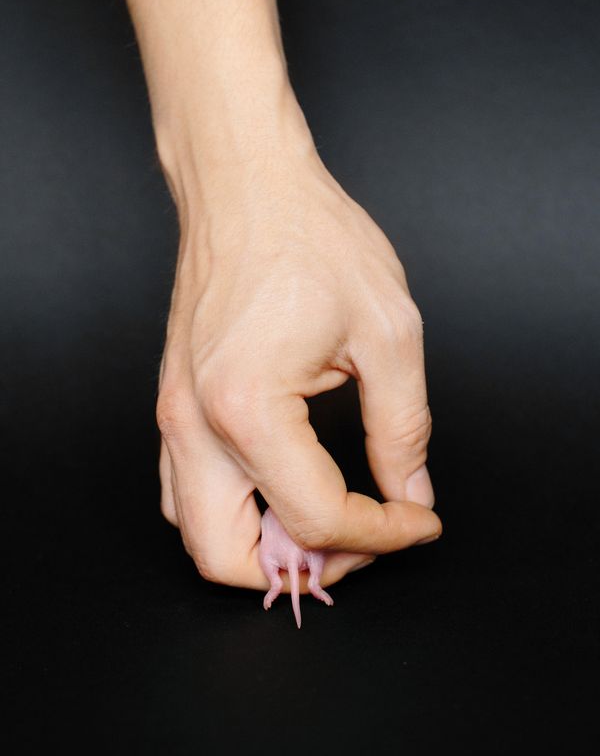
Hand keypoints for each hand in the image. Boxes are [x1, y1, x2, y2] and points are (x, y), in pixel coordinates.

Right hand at [156, 145, 441, 592]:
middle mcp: (195, 427)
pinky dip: (235, 515)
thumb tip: (408, 494)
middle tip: (361, 539)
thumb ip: (402, 431)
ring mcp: (174, 419)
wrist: (244, 187)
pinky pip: (186, 493)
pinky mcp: (174, 407)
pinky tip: (284, 490)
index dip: (382, 535)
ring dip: (262, 549)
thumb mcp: (387, 334)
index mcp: (249, 411)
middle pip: (227, 560)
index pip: (317, 519)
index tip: (417, 521)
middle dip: (304, 568)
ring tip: (326, 521)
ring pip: (196, 535)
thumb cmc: (309, 238)